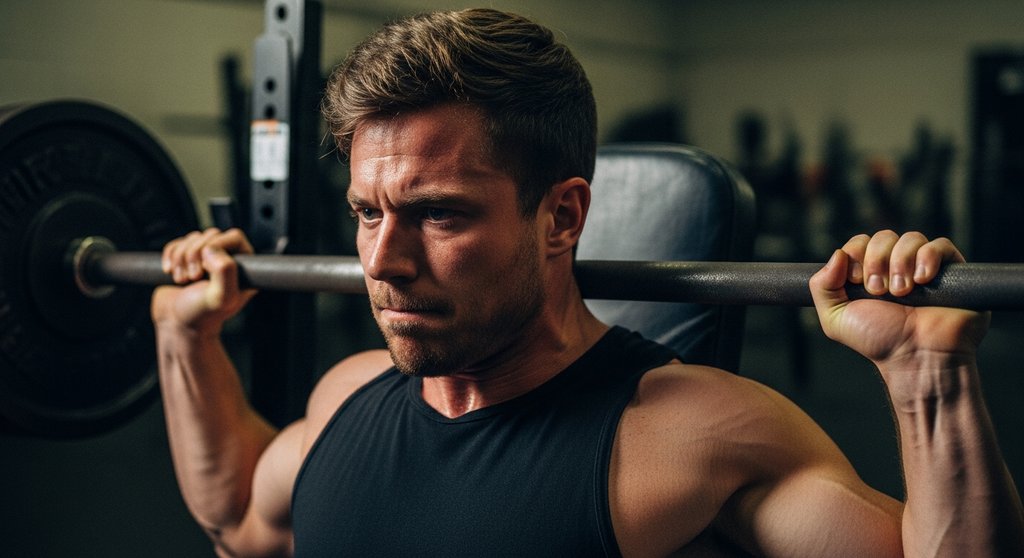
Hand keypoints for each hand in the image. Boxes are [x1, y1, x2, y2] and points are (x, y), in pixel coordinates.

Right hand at [151, 228, 256, 334]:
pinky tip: (170, 272)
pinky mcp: (186, 260)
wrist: (176, 326)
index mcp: (244, 269)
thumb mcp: (220, 298)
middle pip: (211, 235)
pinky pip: (177, 243)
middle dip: (195, 254)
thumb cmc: (201, 316)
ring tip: (182, 279)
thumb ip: (225, 272)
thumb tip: (212, 248)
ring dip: (181, 258)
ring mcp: (206, 260)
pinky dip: (170, 255)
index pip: (235, 237)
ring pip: (192, 238)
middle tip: (192, 278)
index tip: (205, 267)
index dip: (217, 245)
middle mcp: (227, 262)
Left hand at [809, 231, 989, 369]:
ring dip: (900, 262)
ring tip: (902, 291)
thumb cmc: (879, 340)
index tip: (858, 283)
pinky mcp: (952, 271)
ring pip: (911, 238)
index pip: (860, 243)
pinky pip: (941, 245)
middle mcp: (897, 267)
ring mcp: (925, 267)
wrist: (916, 357)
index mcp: (870, 273)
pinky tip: (922, 280)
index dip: (856, 255)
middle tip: (879, 291)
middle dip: (876, 261)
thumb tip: (837, 254)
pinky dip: (928, 257)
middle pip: (884, 237)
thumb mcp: (836, 318)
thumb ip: (822, 286)